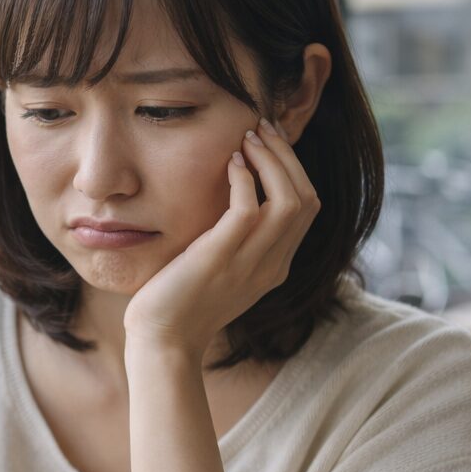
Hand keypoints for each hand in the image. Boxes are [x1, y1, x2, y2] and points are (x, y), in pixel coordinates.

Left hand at [124, 116, 320, 359]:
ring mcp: (250, 264)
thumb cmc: (181, 303)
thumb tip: (233, 197)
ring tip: (248, 137)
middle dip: (287, 157)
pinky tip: (230, 164)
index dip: (294, 170)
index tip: (269, 144)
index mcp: (275, 266)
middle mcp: (272, 264)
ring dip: (272, 161)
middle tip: (261, 129)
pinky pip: (249, 210)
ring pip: (289, 200)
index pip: (307, 208)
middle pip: (307, 199)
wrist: (163, 342)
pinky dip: (245, 180)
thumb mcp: (221, 270)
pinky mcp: (220, 259)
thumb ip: (235, 241)